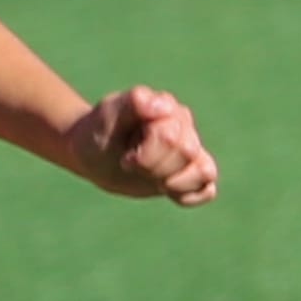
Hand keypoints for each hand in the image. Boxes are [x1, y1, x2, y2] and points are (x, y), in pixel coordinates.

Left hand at [66, 84, 217, 205]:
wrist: (92, 154)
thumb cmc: (99, 133)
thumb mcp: (107, 117)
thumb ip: (133, 104)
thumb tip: (164, 106)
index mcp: (166, 106)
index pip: (170, 136)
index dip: (145, 156)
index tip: (125, 157)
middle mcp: (183, 125)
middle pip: (187, 153)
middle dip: (153, 168)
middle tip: (131, 165)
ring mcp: (190, 150)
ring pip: (205, 171)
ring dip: (173, 183)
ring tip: (150, 178)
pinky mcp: (190, 174)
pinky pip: (207, 190)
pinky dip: (188, 196)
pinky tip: (165, 191)